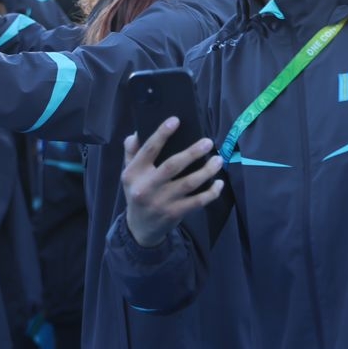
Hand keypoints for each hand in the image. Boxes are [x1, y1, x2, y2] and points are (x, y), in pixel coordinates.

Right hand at [119, 119, 223, 246]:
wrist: (139, 228)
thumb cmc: (137, 193)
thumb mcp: (129, 174)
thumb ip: (131, 153)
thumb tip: (135, 133)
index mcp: (134, 173)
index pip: (148, 150)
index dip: (162, 134)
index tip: (176, 120)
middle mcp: (146, 186)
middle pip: (172, 166)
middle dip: (192, 152)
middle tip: (208, 142)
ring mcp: (161, 201)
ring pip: (188, 183)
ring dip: (206, 171)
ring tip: (218, 159)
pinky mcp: (174, 213)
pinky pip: (197, 201)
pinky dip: (211, 192)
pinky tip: (219, 183)